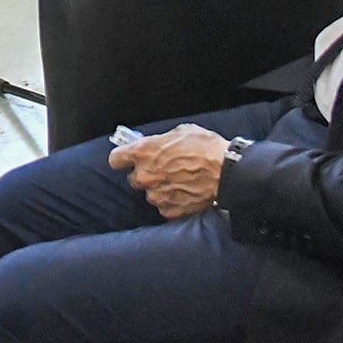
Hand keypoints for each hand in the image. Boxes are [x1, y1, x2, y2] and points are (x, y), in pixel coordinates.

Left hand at [108, 124, 229, 219]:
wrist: (227, 171)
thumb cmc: (207, 148)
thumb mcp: (181, 132)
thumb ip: (161, 141)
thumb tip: (155, 145)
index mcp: (144, 152)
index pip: (115, 159)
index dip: (122, 158)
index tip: (128, 159)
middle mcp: (146, 175)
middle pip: (133, 178)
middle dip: (145, 174)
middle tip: (162, 169)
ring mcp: (157, 195)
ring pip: (150, 194)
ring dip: (159, 189)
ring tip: (178, 181)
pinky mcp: (170, 210)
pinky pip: (164, 206)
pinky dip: (171, 201)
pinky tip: (184, 193)